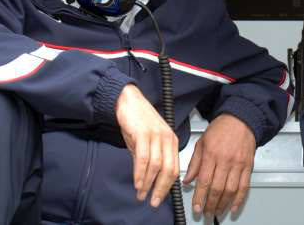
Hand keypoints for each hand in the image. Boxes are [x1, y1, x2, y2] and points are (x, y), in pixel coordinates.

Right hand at [116, 84, 178, 207]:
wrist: (129, 101)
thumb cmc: (139, 121)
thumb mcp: (147, 142)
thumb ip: (149, 159)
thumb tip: (146, 178)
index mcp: (171, 141)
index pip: (174, 168)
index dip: (167, 186)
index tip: (160, 197)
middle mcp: (167, 139)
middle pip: (169, 170)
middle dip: (161, 189)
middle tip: (153, 201)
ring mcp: (157, 136)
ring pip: (157, 166)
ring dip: (148, 183)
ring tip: (142, 194)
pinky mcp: (144, 134)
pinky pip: (144, 157)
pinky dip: (140, 173)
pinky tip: (137, 182)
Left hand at [183, 113, 256, 217]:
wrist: (241, 119)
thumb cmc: (221, 129)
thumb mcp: (201, 142)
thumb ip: (194, 163)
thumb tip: (187, 180)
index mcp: (211, 154)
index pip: (204, 181)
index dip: (199, 197)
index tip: (196, 208)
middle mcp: (225, 160)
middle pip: (217, 188)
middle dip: (210, 204)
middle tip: (205, 213)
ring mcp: (238, 164)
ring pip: (231, 190)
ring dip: (223, 204)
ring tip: (217, 212)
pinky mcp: (248, 166)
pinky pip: (245, 186)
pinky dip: (240, 199)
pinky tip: (234, 207)